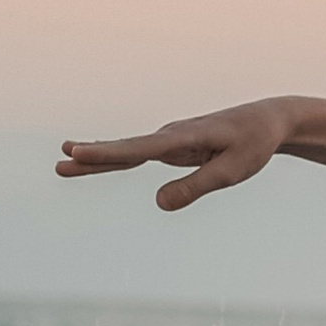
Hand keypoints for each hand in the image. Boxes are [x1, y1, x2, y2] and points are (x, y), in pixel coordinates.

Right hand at [55, 102, 288, 210]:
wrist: (266, 121)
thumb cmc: (253, 145)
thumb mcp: (232, 171)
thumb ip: (196, 187)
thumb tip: (159, 203)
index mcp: (185, 138)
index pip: (139, 149)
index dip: (108, 152)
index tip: (79, 152)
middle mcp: (171, 135)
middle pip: (125, 149)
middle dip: (93, 156)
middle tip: (59, 161)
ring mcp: (169, 140)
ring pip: (127, 151)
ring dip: (96, 157)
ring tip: (63, 162)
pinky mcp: (172, 146)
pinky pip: (138, 155)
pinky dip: (114, 158)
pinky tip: (94, 160)